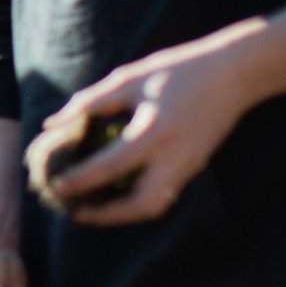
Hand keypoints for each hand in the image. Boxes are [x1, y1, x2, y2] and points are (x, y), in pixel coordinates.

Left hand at [42, 34, 252, 226]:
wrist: (234, 72)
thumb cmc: (176, 69)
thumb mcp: (127, 79)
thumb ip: (88, 103)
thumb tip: (51, 125)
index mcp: (154, 131)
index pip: (111, 166)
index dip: (81, 180)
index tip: (56, 185)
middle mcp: (175, 156)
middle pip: (143, 205)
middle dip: (109, 216)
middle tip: (77, 213)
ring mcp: (190, 164)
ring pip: (156, 205)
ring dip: (124, 214)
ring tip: (94, 209)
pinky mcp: (196, 165)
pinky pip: (165, 193)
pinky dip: (139, 200)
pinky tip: (117, 193)